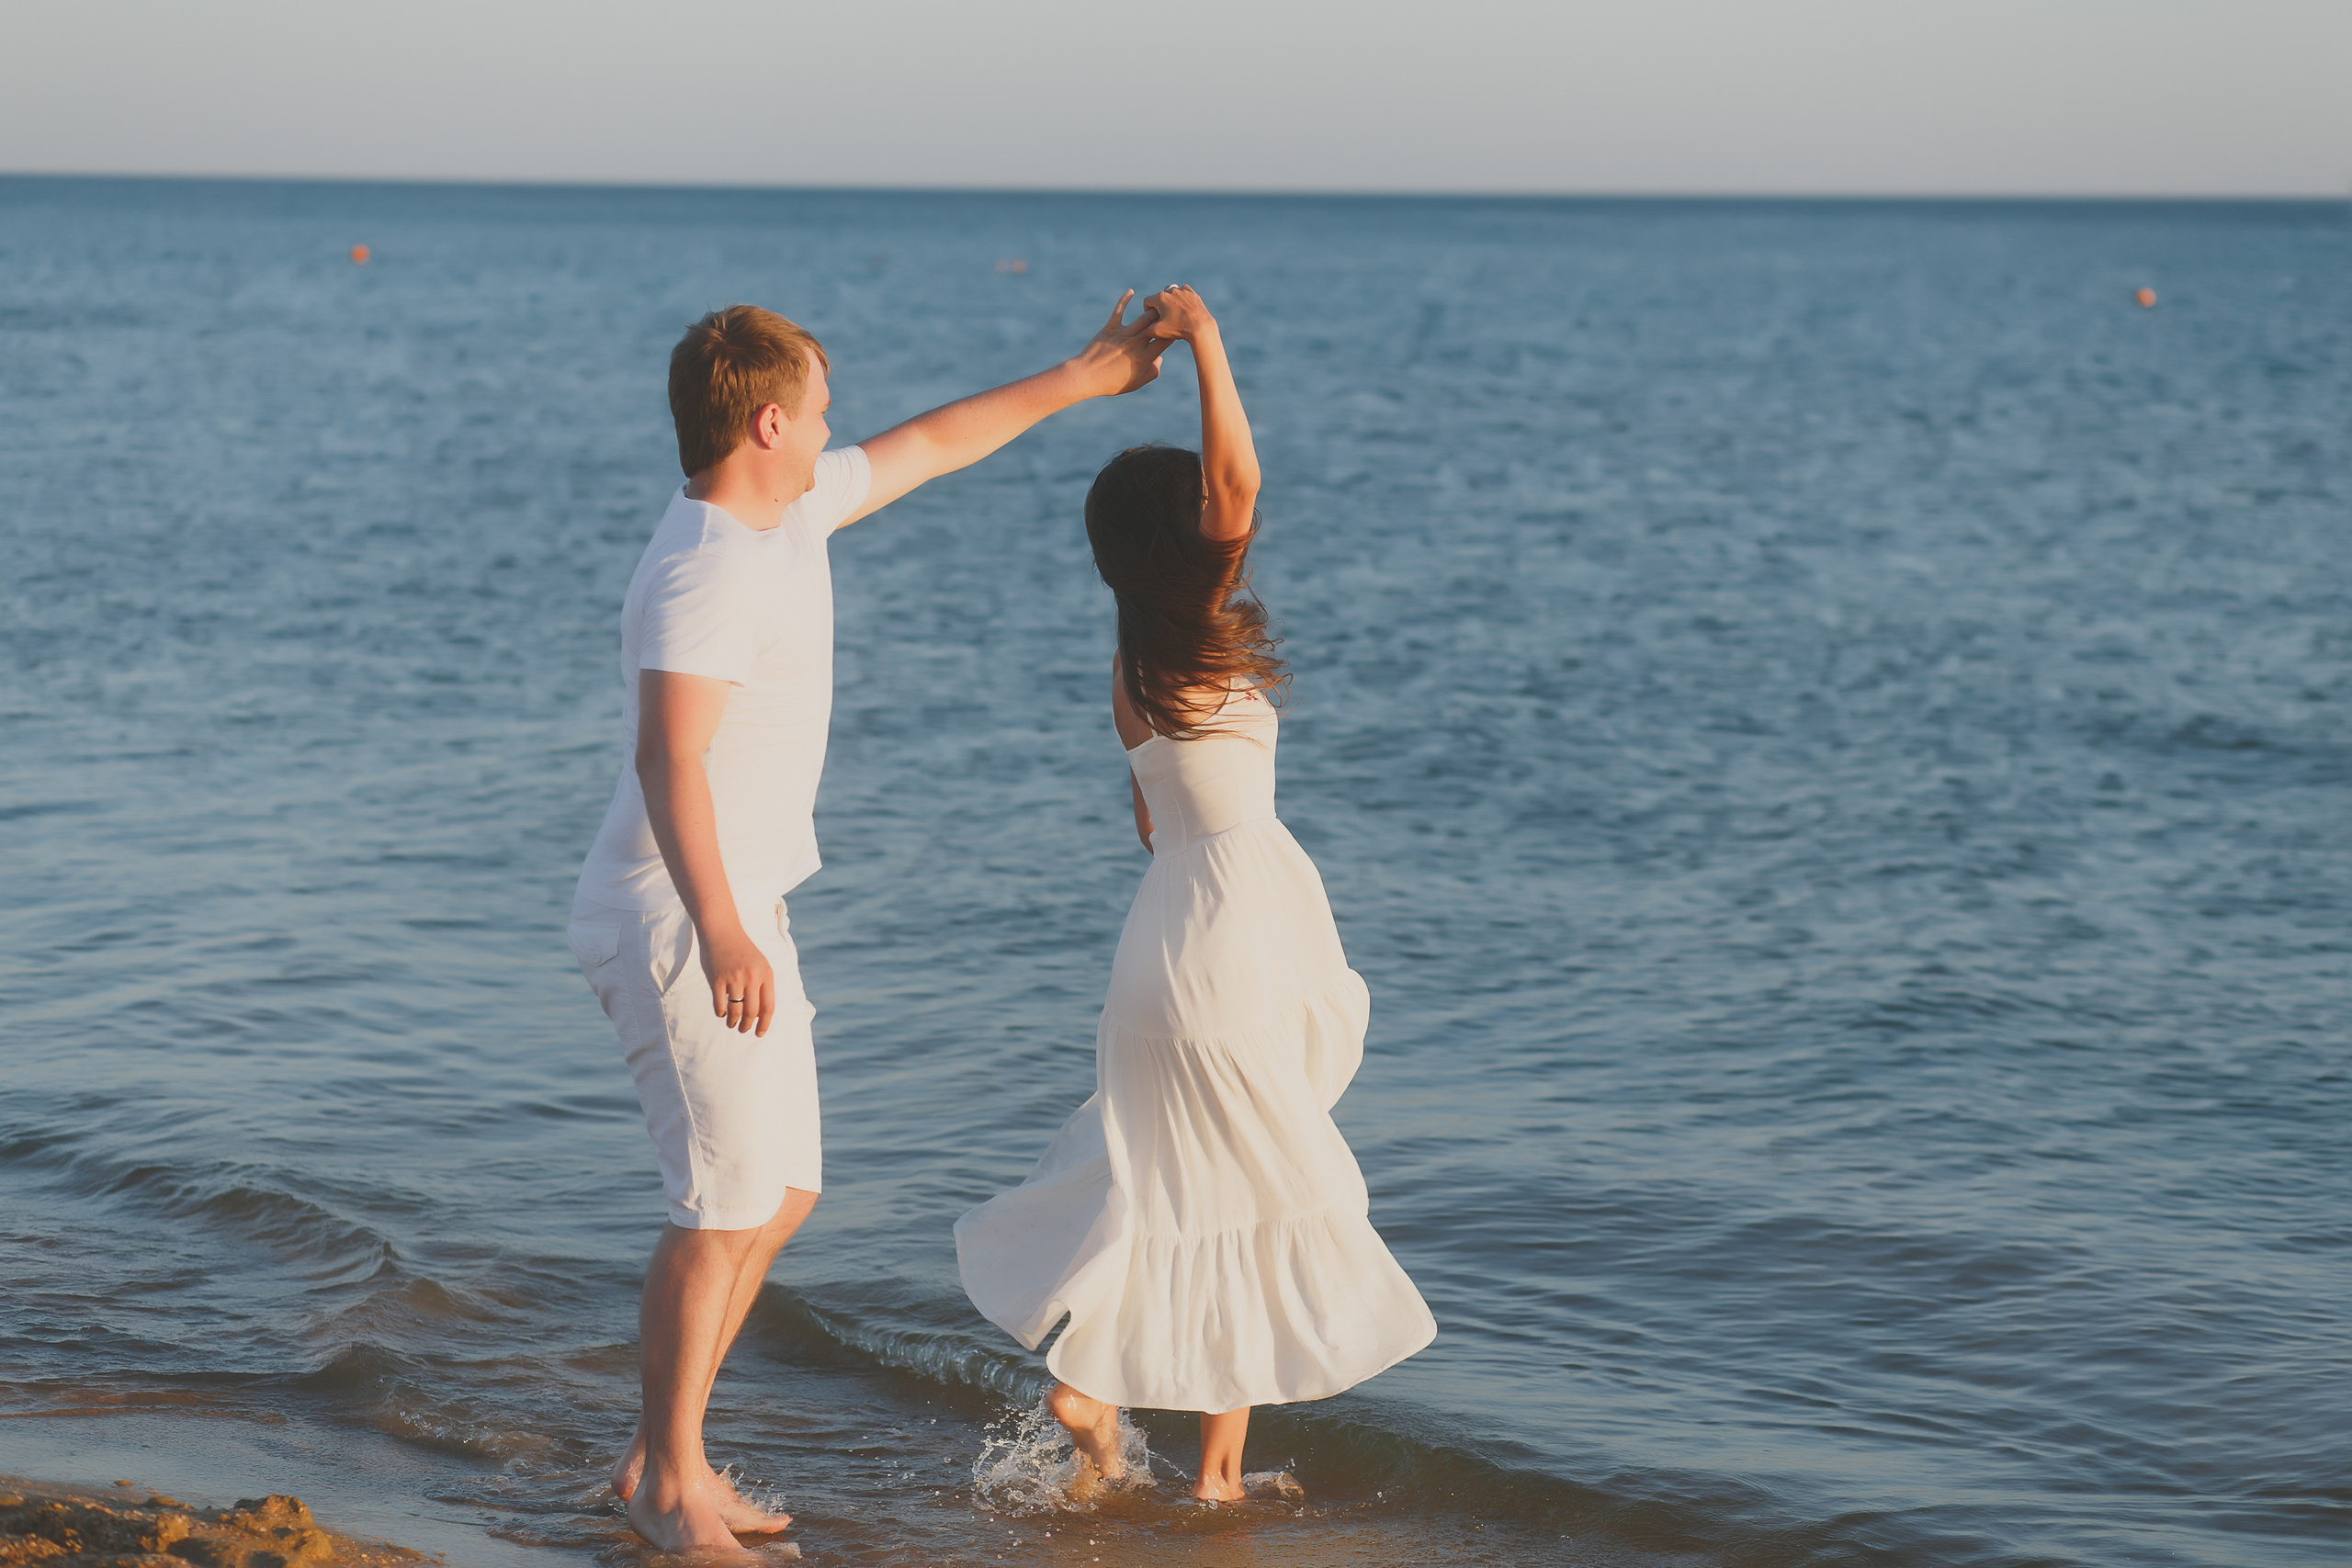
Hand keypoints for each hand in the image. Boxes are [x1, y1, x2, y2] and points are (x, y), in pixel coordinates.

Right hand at [700, 922, 773, 1036]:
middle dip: (748, 1025)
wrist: (722, 931)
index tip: (760, 1033)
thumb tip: (760, 1014)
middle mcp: (752, 977)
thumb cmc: (742, 950)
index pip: (769, 1006)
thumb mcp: (760, 964)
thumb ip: (762, 985)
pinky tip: (722, 1013)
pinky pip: (720, 1004)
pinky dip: (721, 1012)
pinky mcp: (717, 979)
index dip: (765, 1023)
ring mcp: (734, 978)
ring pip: (735, 1011)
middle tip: (744, 1030)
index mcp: (766, 974)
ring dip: (733, 1021)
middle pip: (752, 1012)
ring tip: (732, 1024)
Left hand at [1064, 290, 1167, 398]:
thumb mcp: (1136, 383)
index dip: (1173, 333)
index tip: (1178, 329)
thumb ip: (1153, 372)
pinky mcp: (1109, 329)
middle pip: (1156, 327)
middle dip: (1166, 319)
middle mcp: (1135, 344)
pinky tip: (1131, 291)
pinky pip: (1118, 312)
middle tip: (1172, 312)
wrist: (1087, 377)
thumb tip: (1160, 358)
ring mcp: (1122, 335)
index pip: (1164, 341)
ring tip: (1159, 304)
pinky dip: (1124, 300)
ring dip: (1152, 310)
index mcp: (1144, 357)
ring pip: (1143, 319)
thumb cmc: (1112, 383)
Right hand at [1143, 284, 1218, 343]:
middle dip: (1159, 306)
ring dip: (1171, 300)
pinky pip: (1184, 291)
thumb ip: (1147, 329)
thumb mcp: (1158, 332)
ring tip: (1173, 311)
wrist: (1200, 327)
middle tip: (1163, 317)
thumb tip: (1146, 328)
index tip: (1152, 318)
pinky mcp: (1193, 294)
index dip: (1147, 310)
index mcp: (1160, 298)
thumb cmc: (1178, 329)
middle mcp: (1171, 291)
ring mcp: (1183, 291)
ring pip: (1172, 292)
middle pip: (1160, 296)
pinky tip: (1183, 305)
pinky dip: (1182, 296)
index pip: (1147, 301)